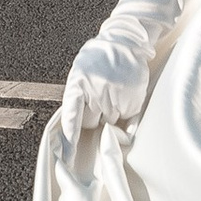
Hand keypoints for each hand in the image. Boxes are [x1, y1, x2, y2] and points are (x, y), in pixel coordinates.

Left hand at [57, 34, 148, 156]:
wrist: (124, 41)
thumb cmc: (99, 58)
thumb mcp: (80, 72)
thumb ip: (77, 95)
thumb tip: (76, 122)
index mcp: (78, 85)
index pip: (72, 120)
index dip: (69, 142)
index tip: (68, 159)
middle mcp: (96, 92)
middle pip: (91, 123)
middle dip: (94, 115)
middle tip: (98, 97)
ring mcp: (115, 97)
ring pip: (110, 121)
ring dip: (110, 111)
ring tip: (112, 89)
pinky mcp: (133, 100)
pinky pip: (126, 116)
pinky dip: (125, 107)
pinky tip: (124, 91)